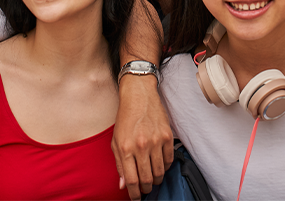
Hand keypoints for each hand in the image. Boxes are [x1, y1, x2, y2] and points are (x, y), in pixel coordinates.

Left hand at [112, 75, 173, 199]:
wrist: (139, 95)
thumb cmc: (125, 118)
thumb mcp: (116, 141)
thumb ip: (119, 164)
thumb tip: (123, 185)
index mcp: (125, 148)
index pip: (131, 180)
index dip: (134, 193)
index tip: (136, 197)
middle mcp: (141, 146)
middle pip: (147, 179)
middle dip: (146, 189)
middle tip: (145, 189)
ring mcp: (156, 141)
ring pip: (159, 173)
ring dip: (156, 180)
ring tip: (153, 179)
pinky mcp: (167, 136)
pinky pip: (168, 160)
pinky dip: (165, 167)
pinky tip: (159, 165)